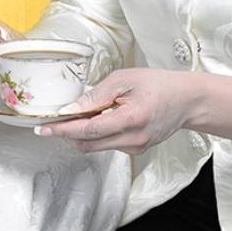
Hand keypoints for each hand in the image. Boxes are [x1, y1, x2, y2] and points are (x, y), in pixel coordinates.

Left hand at [34, 68, 231, 153]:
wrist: (186, 100)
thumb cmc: (158, 84)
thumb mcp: (124, 79)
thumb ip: (96, 95)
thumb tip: (70, 108)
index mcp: (131, 119)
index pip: (89, 130)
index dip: (63, 129)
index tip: (44, 127)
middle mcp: (133, 140)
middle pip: (88, 144)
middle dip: (66, 134)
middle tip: (50, 122)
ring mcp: (135, 148)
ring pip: (96, 147)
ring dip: (79, 135)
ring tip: (70, 117)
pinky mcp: (136, 150)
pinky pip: (107, 145)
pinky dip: (94, 135)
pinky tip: (93, 120)